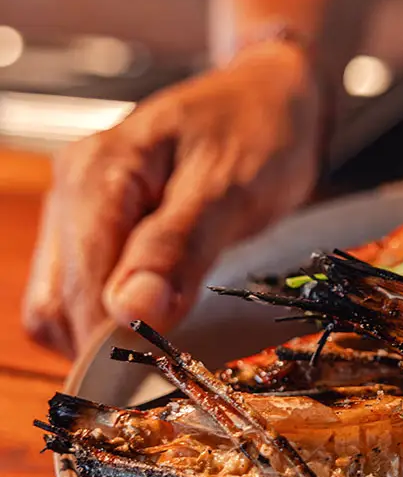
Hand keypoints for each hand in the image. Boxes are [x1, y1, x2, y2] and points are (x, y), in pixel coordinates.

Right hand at [23, 42, 321, 357]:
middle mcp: (72, 189)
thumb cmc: (258, 132)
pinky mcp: (91, 228)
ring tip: (158, 352)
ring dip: (98, 339)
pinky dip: (101, 322)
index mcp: (99, 172)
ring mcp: (75, 209)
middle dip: (104, 346)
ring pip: (58, 303)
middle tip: (165, 375)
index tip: (152, 379)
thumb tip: (130, 311)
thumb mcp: (232, 189)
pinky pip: (74, 292)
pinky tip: (144, 327)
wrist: (269, 97)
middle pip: (60, 300)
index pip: (82, 282)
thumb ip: (179, 248)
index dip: (111, 341)